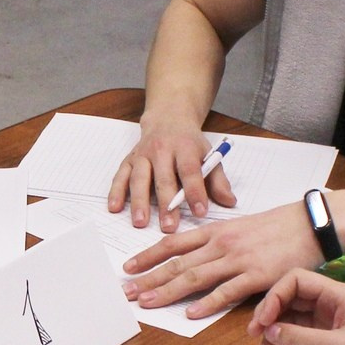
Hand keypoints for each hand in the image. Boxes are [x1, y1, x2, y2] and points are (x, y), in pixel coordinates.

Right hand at [107, 121, 237, 230]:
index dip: (195, 192)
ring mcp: (143, 155)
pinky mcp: (129, 160)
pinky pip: (120, 177)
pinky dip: (116, 192)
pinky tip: (115, 208)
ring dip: (139, 201)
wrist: (168, 118)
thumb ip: (218, 180)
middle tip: (169, 227)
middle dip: (166, 204)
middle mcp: (161, 150)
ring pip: (139, 179)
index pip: (190, 171)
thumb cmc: (190, 143)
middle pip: (163, 179)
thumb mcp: (209, 155)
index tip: (201, 212)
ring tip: (140, 222)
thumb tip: (229, 202)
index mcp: (185, 147)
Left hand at [121, 201, 317, 316]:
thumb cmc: (277, 227)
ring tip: (147, 303)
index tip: (129, 267)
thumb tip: (194, 252)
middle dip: (149, 278)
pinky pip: (228, 291)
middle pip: (177, 262)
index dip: (148, 256)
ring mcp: (238, 259)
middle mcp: (221, 244)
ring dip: (168, 291)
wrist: (311, 224)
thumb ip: (216, 240)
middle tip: (127, 292)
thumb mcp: (240, 226)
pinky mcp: (258, 275)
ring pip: (195, 276)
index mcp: (216, 231)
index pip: (174, 243)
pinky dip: (208, 303)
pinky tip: (190, 313)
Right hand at [249, 268, 344, 344]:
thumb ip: (297, 338)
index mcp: (336, 295)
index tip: (262, 322)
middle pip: (291, 299)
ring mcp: (332, 323)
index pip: (295, 281)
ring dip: (277, 333)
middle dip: (271, 315)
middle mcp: (332, 304)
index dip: (274, 297)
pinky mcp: (333, 342)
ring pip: (294, 320)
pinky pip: (303, 338)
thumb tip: (268, 332)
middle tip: (254, 337)